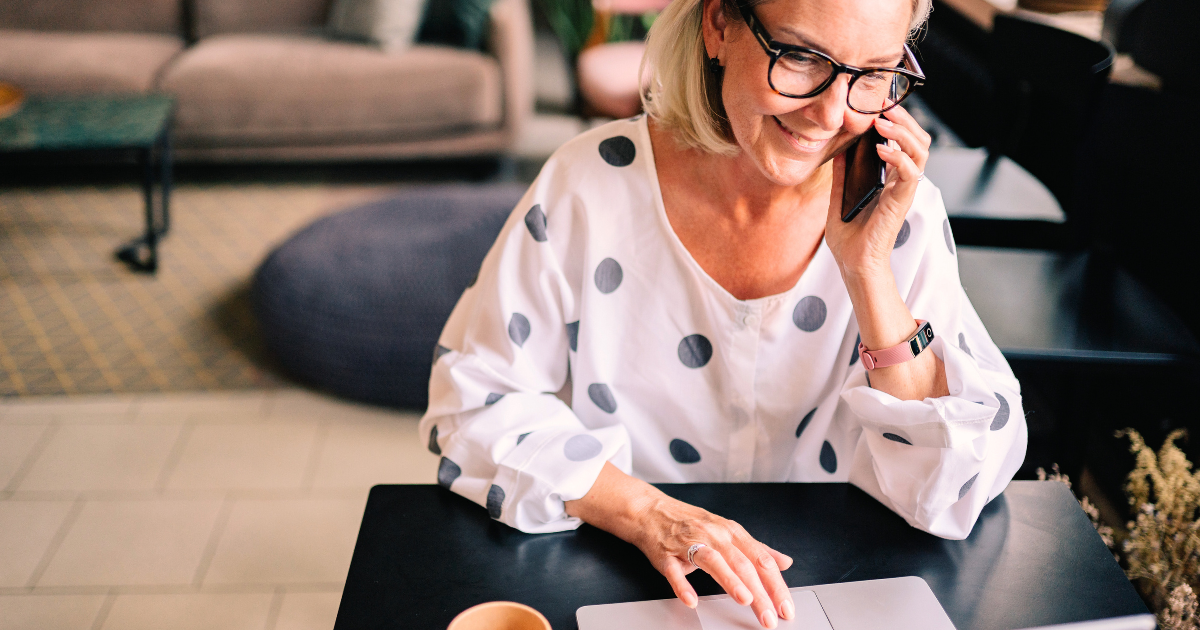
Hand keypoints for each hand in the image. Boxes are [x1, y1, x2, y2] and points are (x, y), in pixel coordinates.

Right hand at [566, 463, 794, 628]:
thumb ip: (757, 549)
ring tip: (745, 600)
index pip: (761, 560)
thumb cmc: (691, 523)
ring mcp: (690, 543)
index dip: (776, 585)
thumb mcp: (728, 532)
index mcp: (732, 533)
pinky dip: (683, 585)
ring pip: (714, 562)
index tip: (786, 607)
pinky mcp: (667, 554)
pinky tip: (691, 600)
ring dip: (731, 581)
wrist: (651, 511)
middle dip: (760, 592)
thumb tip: (785, 562)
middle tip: (770, 616)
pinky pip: (675, 571)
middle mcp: (715, 536)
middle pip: (743, 564)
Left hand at [824, 104, 931, 281]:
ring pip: (920, 152)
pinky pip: (909, 172)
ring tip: (883, 121)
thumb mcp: (839, 198)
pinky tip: (881, 148)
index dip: (895, 122)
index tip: (876, 106)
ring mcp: (904, 191)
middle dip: (904, 119)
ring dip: (903, 132)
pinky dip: (898, 156)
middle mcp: (900, 183)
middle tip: (883, 105)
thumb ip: (842, 175)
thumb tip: (838, 150)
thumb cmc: (849, 239)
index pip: (903, 143)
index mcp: (889, 180)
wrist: (854, 264)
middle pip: (918, 141)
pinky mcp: (901, 201)